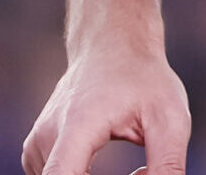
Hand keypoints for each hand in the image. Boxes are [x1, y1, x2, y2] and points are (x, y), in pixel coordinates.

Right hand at [23, 45, 190, 174]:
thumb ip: (167, 165)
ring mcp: (36, 145)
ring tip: (137, 170)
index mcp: (77, 126)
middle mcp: (47, 136)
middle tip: (142, 173)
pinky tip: (105, 169)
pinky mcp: (35, 151)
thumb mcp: (170, 120)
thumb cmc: (143, 80)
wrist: (111, 45)